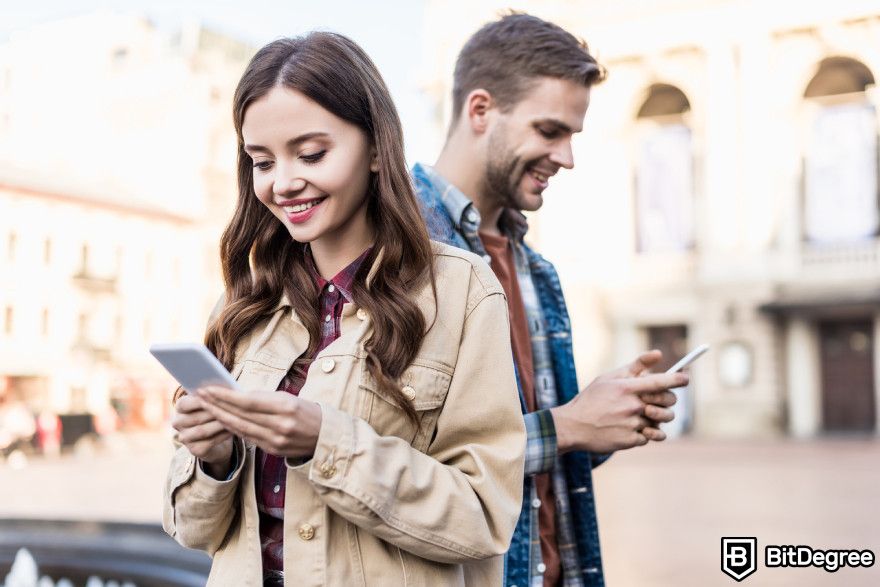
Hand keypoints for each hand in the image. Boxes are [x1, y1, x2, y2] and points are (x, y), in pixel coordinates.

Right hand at [171, 393, 233, 478]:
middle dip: (214, 413)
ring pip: (203, 430)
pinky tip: (233, 430)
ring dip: (219, 424)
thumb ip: (214, 393)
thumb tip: (226, 387)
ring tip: (234, 419)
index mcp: (180, 406)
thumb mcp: (213, 400)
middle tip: (231, 408)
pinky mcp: (194, 450)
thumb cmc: (215, 412)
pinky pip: (209, 442)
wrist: (216, 437)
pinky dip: (222, 435)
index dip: (201, 400)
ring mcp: (184, 437)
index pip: (185, 404)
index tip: (216, 395)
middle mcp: (178, 422)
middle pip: (196, 418)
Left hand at [198, 386, 322, 458]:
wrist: (327, 437)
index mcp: (286, 407)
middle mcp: (280, 425)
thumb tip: (239, 395)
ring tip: (206, 407)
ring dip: (221, 417)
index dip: (226, 396)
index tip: (209, 388)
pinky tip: (222, 420)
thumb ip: (265, 399)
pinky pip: (248, 438)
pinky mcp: (273, 450)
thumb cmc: (308, 412)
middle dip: (217, 405)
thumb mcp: (290, 399)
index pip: (248, 401)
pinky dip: (234, 428)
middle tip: (200, 395)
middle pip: (241, 415)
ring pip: (241, 428)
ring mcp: (276, 440)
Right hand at [599, 350, 678, 440]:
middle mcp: (632, 406)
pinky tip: (630, 428)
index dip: (678, 380)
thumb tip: (659, 354)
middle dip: (668, 401)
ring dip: (656, 419)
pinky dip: (644, 433)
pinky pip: (649, 437)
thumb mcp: (609, 378)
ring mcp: (632, 425)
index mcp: (627, 388)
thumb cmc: (591, 399)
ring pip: (660, 422)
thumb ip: (636, 366)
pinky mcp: (630, 441)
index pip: (660, 382)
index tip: (686, 379)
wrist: (573, 426)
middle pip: (667, 403)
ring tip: (644, 416)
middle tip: (660, 401)